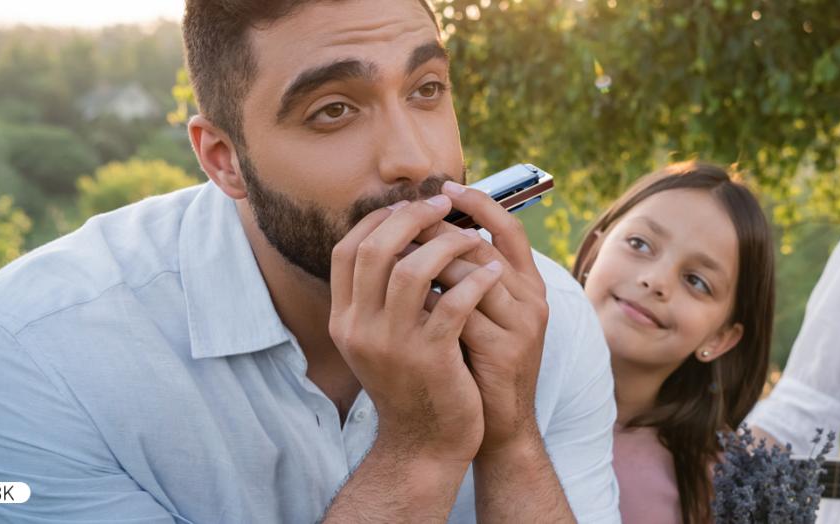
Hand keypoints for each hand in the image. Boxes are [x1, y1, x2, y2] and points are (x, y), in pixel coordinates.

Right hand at [329, 195, 504, 463]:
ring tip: (473, 238)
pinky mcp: (430, 358)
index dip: (378, 220)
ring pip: (412, 270)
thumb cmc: (412, 382)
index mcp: (344, 320)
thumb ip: (381, 295)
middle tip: (443, 204)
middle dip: (411, 219)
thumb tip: (399, 235)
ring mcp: (393, 344)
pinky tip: (495, 272)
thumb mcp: (381, 338)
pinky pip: (453, 304)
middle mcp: (359, 329)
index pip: (347, 250)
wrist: (425, 443)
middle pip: (374, 250)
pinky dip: (476, 281)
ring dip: (447, 244)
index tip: (410, 206)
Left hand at [427, 180, 549, 456]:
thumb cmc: (482, 365)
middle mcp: (532, 301)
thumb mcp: (483, 314)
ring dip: (425, 264)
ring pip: (467, 276)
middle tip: (402, 219)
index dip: (479, 203)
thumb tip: (429, 231)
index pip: (510, 229)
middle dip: (435, 232)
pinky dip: (427, 302)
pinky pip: (457, 313)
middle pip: (481, 247)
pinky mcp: (503, 353)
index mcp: (530, 286)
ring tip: (394, 257)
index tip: (444, 186)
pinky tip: (401, 300)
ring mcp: (521, 328)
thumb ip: (468, 278)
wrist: (499, 426)